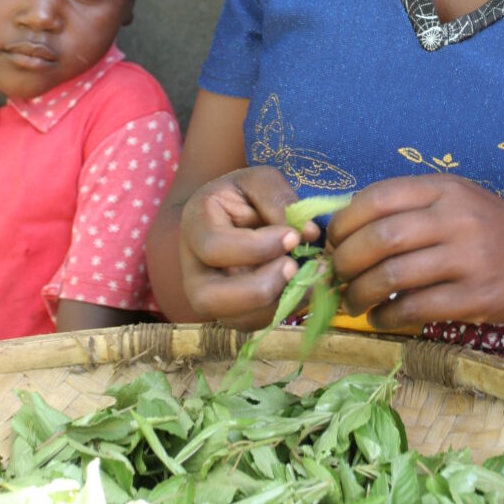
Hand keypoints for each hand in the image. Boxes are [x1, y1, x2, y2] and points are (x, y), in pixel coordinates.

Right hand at [179, 165, 319, 329]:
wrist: (233, 213)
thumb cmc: (245, 194)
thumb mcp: (259, 180)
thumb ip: (280, 200)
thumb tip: (309, 234)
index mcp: (195, 225)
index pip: (215, 247)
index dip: (256, 247)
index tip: (293, 236)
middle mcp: (193, 268)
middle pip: (209, 298)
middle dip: (258, 288)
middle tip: (295, 267)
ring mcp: (210, 295)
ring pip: (234, 319)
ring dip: (277, 303)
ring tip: (309, 277)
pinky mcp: (232, 311)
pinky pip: (255, 323)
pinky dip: (284, 309)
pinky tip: (307, 287)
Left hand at [327, 174, 503, 329]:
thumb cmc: (492, 232)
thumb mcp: (457, 202)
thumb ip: (410, 208)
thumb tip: (343, 226)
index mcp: (445, 188)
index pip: (378, 197)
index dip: (345, 221)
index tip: (331, 241)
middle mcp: (457, 217)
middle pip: (380, 237)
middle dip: (345, 260)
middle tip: (335, 276)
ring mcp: (469, 257)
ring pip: (392, 275)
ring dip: (359, 293)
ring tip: (352, 302)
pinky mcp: (477, 297)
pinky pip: (416, 307)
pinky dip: (387, 315)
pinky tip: (380, 317)